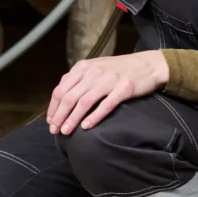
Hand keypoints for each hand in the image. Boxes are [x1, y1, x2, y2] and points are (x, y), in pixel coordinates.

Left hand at [46, 50, 169, 134]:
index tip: (50, 121)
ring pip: (84, 102)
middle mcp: (93, 72)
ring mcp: (108, 80)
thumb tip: (59, 94)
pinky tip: (86, 127)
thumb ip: (77, 78)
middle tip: (55, 130)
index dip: (53, 107)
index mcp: (83, 67)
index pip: (61, 89)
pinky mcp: (123, 89)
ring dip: (72, 119)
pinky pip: (105, 105)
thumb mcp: (94, 67)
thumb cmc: (118, 68)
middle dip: (59, 116)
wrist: (147, 65)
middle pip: (69, 97)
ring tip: (66, 131)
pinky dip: (94, 117)